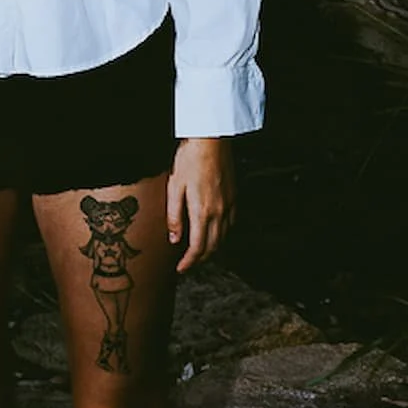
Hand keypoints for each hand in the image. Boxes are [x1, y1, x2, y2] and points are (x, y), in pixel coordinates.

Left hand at [167, 136, 233, 272]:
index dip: (189, 262)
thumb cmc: (190, 159)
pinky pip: (231, 223)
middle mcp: (219, 212)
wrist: (211, 139)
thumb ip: (174, 216)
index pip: (197, 248)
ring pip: (223, 236)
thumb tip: (174, 238)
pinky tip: (215, 231)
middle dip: (200, 259)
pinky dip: (223, 233)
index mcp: (202, 212)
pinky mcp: (234, 196)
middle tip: (188, 263)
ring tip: (200, 251)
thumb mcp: (174, 187)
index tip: (181, 269)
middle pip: (212, 246)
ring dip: (212, 248)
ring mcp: (229, 204)